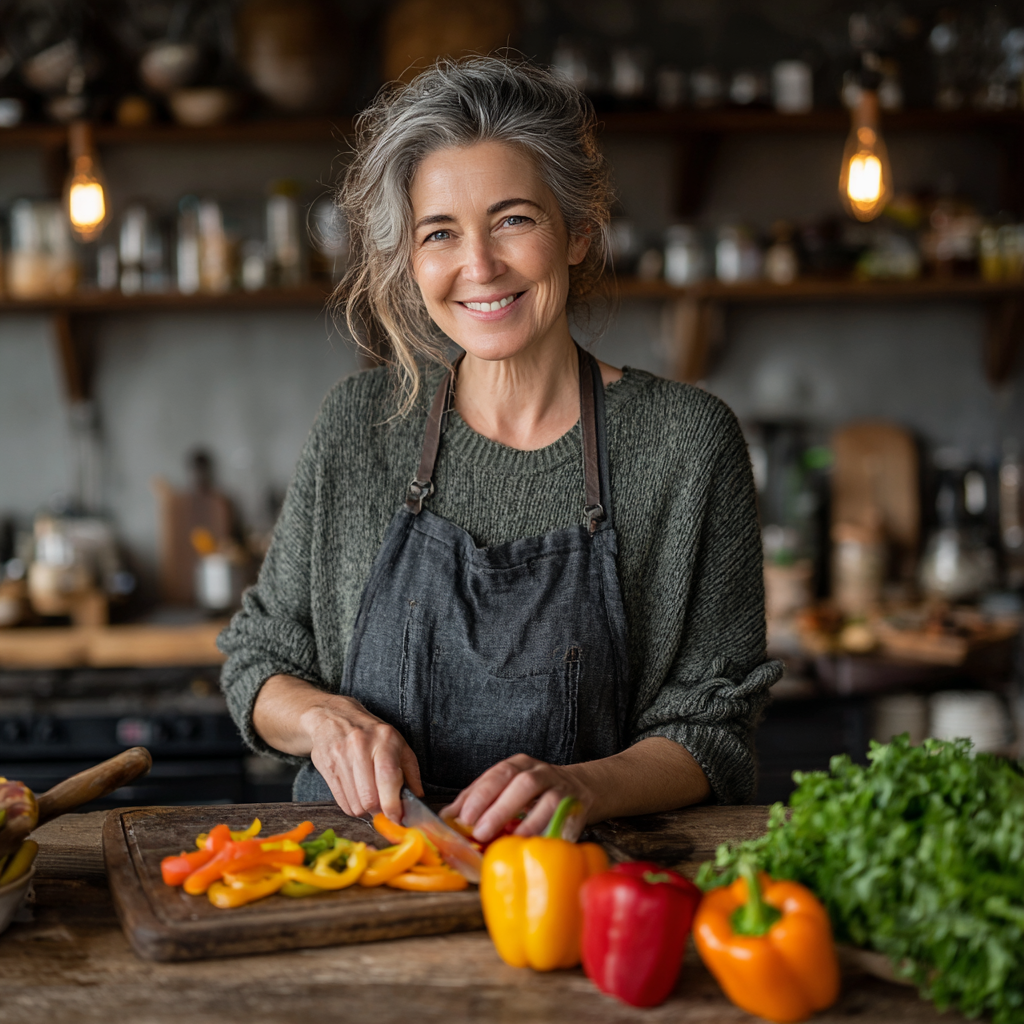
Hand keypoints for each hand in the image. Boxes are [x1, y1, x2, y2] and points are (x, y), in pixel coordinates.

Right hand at [300, 695, 422, 821]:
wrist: (333, 717)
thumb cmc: (371, 733)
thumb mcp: (398, 744)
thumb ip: (411, 771)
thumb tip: (417, 797)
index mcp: (384, 740)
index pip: (388, 778)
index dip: (393, 805)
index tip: (398, 817)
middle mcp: (361, 746)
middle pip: (370, 798)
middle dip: (379, 810)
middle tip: (384, 806)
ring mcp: (341, 757)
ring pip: (355, 804)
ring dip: (365, 809)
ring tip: (369, 796)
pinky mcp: (326, 768)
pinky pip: (341, 802)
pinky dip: (352, 806)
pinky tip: (356, 794)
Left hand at [440, 755, 593, 843]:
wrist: (580, 786)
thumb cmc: (533, 792)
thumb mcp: (505, 788)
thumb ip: (478, 799)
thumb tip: (447, 817)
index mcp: (519, 764)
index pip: (499, 774)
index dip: (481, 794)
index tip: (464, 817)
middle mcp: (541, 772)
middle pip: (522, 784)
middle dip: (499, 809)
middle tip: (480, 832)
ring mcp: (562, 789)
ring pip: (548, 801)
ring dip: (527, 823)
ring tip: (508, 841)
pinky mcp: (579, 808)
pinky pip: (567, 820)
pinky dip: (553, 833)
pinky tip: (537, 844)